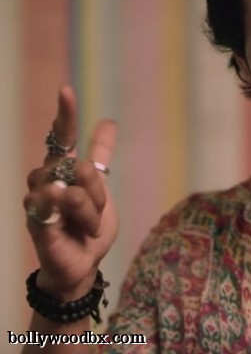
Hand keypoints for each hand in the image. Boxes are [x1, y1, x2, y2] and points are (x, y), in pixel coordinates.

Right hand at [23, 85, 117, 300]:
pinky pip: (51, 205)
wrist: (84, 266)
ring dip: (91, 211)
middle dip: (98, 191)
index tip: (66, 90)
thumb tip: (108, 121)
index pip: (61, 137)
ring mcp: (39, 201)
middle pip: (81, 167)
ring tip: (87, 226)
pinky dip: (68, 209)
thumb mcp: (102, 190)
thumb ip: (100, 156)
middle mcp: (47, 181)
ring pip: (75, 189)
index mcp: (63, 172)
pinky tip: (67, 214)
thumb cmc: (89, 228)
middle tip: (95, 212)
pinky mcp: (38, 222)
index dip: (65, 115)